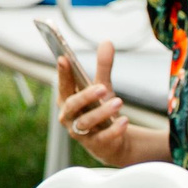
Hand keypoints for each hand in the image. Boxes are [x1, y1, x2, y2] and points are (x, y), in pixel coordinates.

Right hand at [56, 41, 131, 164]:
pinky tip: (124, 122)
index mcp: (66, 100)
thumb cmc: (99, 109)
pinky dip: (113, 130)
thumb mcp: (102, 86)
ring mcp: (81, 133)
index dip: (62, 73)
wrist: (111, 140)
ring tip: (118, 102)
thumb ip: (103, 67)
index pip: (63, 85)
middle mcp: (69, 117)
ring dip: (102, 112)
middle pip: (72, 105)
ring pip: (86, 122)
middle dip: (86, 96)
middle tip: (103, 87)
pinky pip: (103, 138)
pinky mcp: (95, 145)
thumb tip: (107, 42)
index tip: (64, 58)